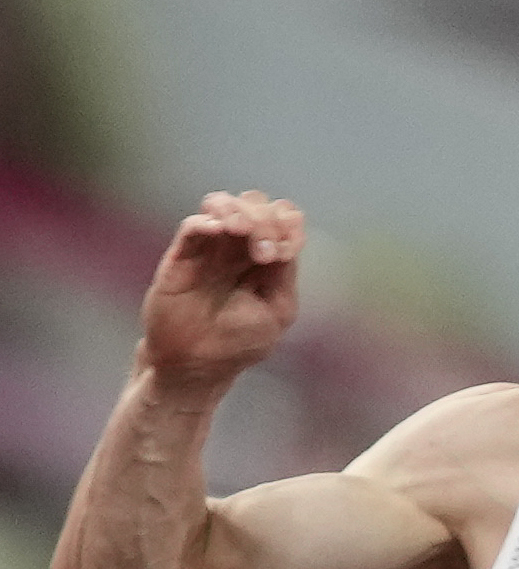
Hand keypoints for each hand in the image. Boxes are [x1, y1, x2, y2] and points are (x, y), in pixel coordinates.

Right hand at [141, 191, 304, 385]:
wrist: (196, 364)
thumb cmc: (239, 341)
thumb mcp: (277, 310)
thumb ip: (284, 273)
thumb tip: (284, 240)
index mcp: (268, 259)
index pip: (283, 219)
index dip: (287, 224)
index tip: (283, 252)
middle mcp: (239, 248)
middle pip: (255, 206)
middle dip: (264, 221)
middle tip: (264, 254)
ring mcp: (210, 249)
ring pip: (222, 205)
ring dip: (236, 211)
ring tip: (239, 231)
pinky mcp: (181, 257)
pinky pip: (192, 226)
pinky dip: (205, 222)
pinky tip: (217, 231)